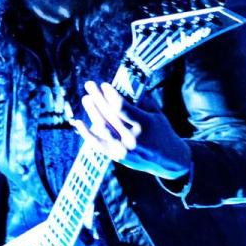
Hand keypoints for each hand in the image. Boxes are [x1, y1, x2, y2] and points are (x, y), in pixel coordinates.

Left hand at [72, 81, 191, 180]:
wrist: (168, 160)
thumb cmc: (161, 131)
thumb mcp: (156, 114)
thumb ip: (140, 101)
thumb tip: (122, 85)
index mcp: (144, 125)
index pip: (121, 107)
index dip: (110, 95)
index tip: (103, 85)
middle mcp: (132, 138)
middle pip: (109, 115)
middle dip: (98, 98)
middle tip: (89, 85)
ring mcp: (123, 149)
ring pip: (101, 128)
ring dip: (91, 112)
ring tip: (86, 99)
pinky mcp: (116, 157)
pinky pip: (97, 143)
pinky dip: (86, 132)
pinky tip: (77, 122)